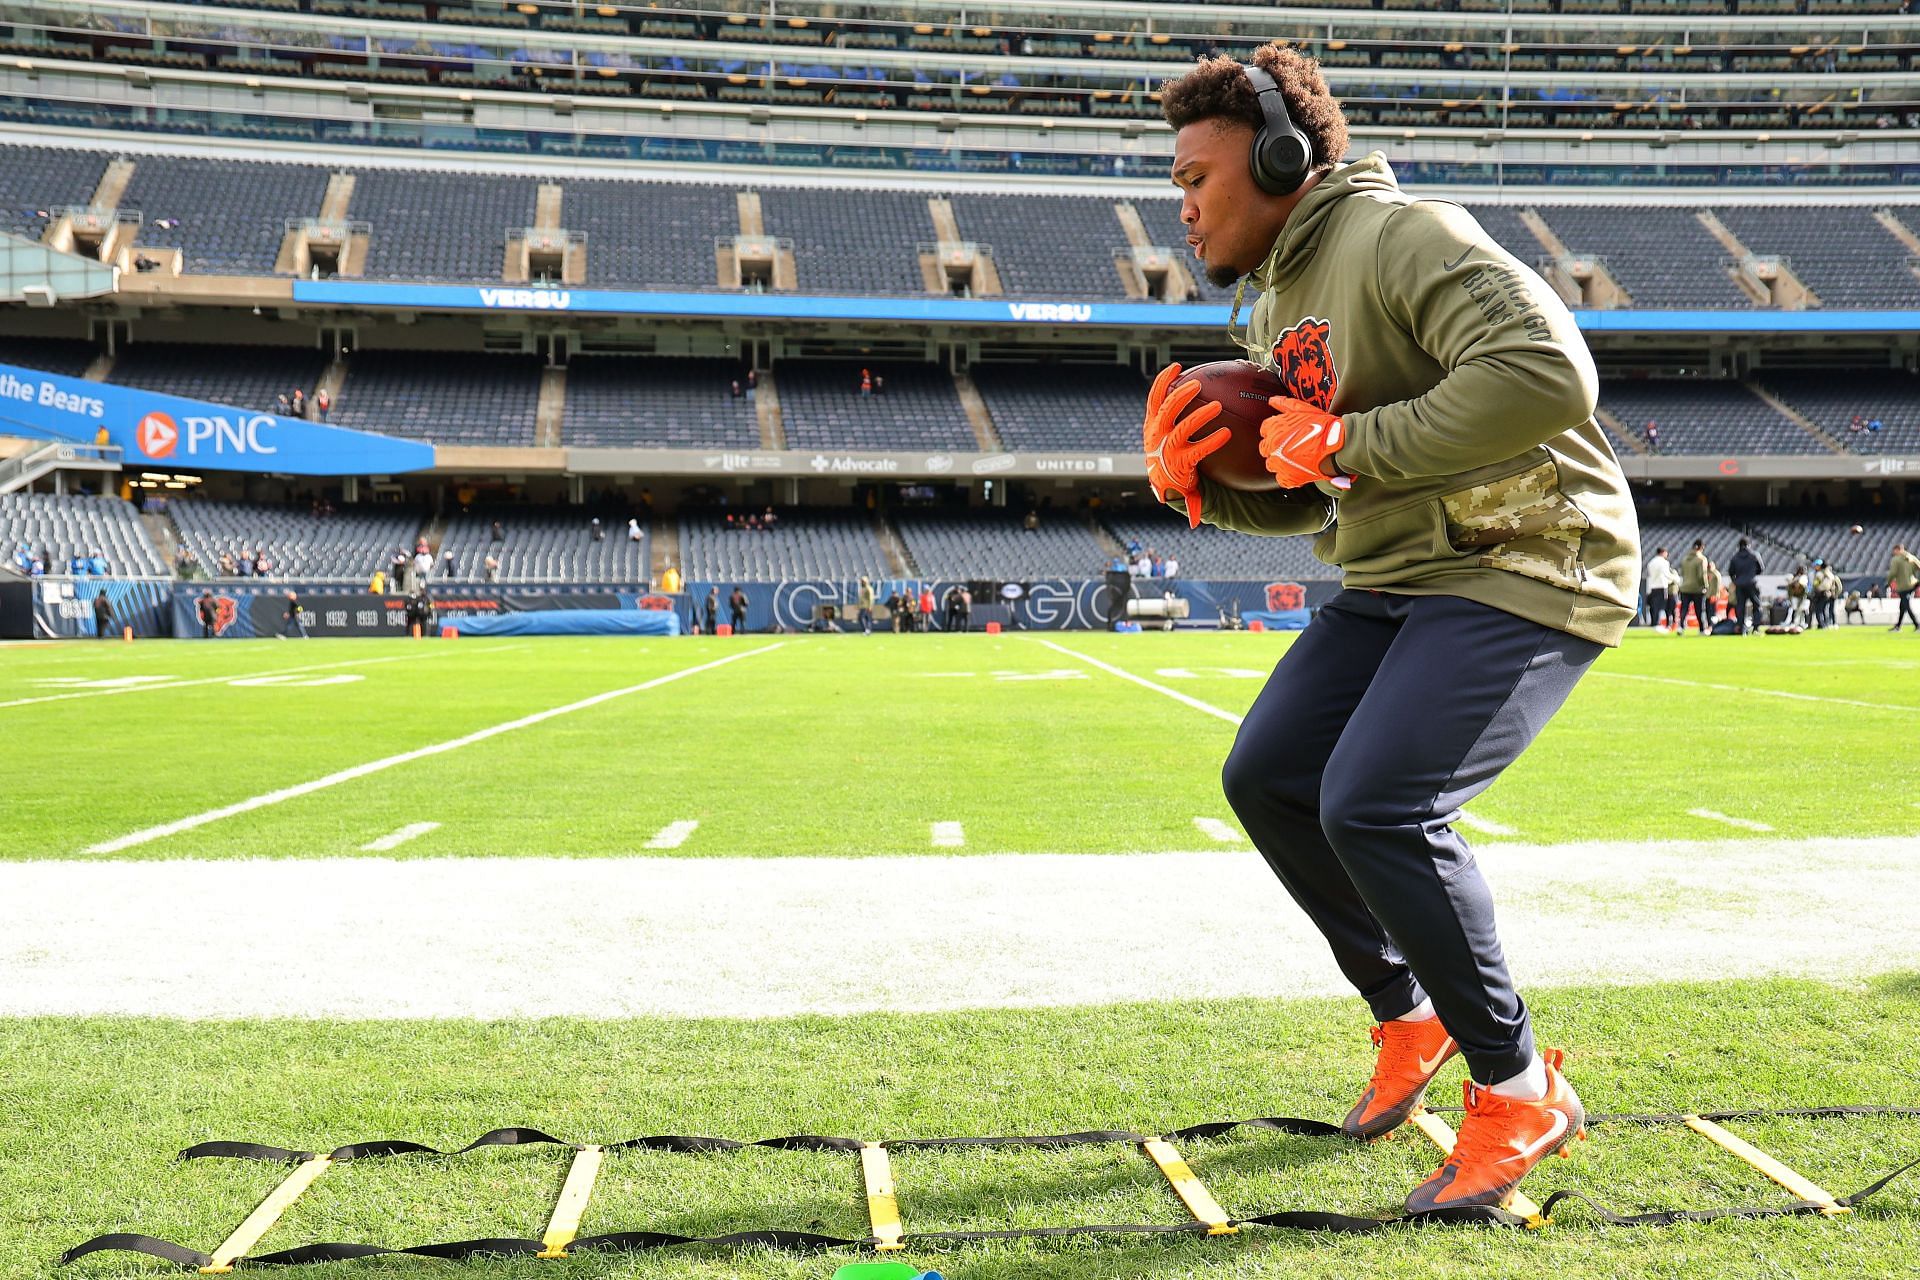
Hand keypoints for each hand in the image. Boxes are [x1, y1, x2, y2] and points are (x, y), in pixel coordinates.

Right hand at [1143, 364, 1228, 528]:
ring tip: (1217, 407)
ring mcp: (1168, 450)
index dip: (1163, 381)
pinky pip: (1199, 449)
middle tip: (1198, 385)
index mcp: (1151, 425)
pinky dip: (1213, 441)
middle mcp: (1156, 435)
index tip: (1177, 367)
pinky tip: (1227, 434)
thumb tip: (1194, 390)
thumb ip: (1172, 415)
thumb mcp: (1163, 434)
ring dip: (1200, 416)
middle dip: (1181, 395)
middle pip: (1167, 409)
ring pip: (1183, 428)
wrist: (1166, 487)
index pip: (1154, 398)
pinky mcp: (1181, 463)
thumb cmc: (1169, 454)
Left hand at [1260, 396, 1351, 489]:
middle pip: (1265, 448)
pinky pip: (1281, 479)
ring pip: (1272, 464)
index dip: (1275, 431)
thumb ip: (1285, 404)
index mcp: (1274, 428)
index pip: (1265, 430)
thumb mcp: (1304, 410)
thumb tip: (1272, 400)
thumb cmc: (1323, 426)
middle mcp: (1273, 446)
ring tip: (1297, 457)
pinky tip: (1299, 468)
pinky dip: (1289, 475)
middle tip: (1291, 446)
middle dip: (1276, 447)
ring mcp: (1279, 464)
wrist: (1337, 446)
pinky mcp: (1288, 478)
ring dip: (1281, 461)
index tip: (1285, 433)